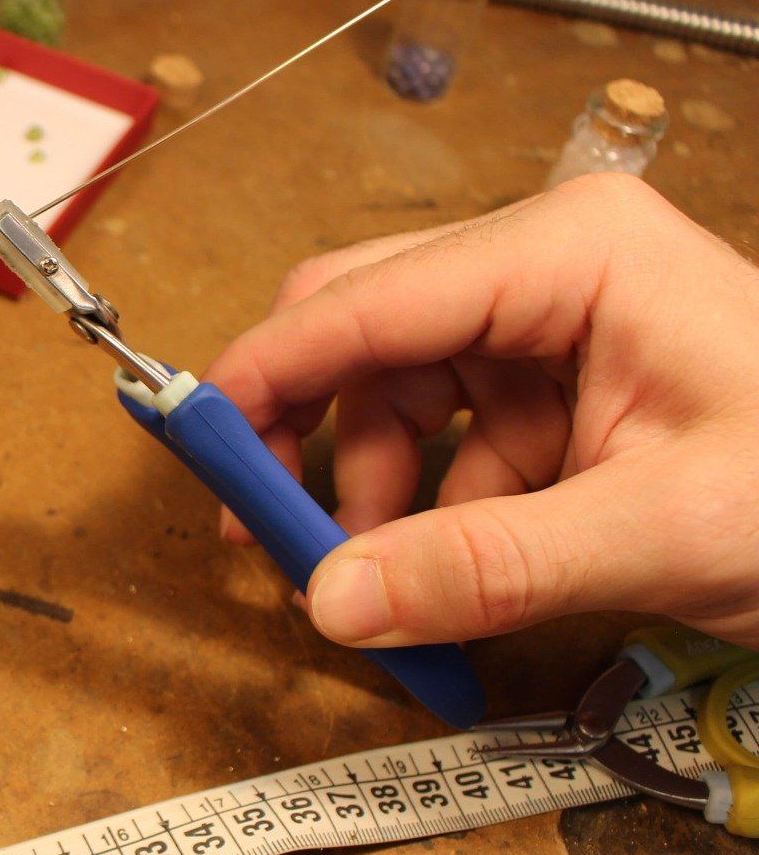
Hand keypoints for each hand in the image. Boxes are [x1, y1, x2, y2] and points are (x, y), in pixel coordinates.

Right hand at [205, 174, 758, 650]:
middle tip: (270, 534)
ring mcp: (549, 327)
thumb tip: (332, 601)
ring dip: (374, 493)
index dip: (264, 377)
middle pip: (360, 331)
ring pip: (393, 395)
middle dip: (308, 436)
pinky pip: (447, 443)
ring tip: (392, 586)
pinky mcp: (559, 389)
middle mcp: (543, 269)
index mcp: (567, 253)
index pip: (364, 300)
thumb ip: (488, 565)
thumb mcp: (665, 531)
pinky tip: (456, 576)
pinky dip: (430, 513)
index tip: (189, 449)